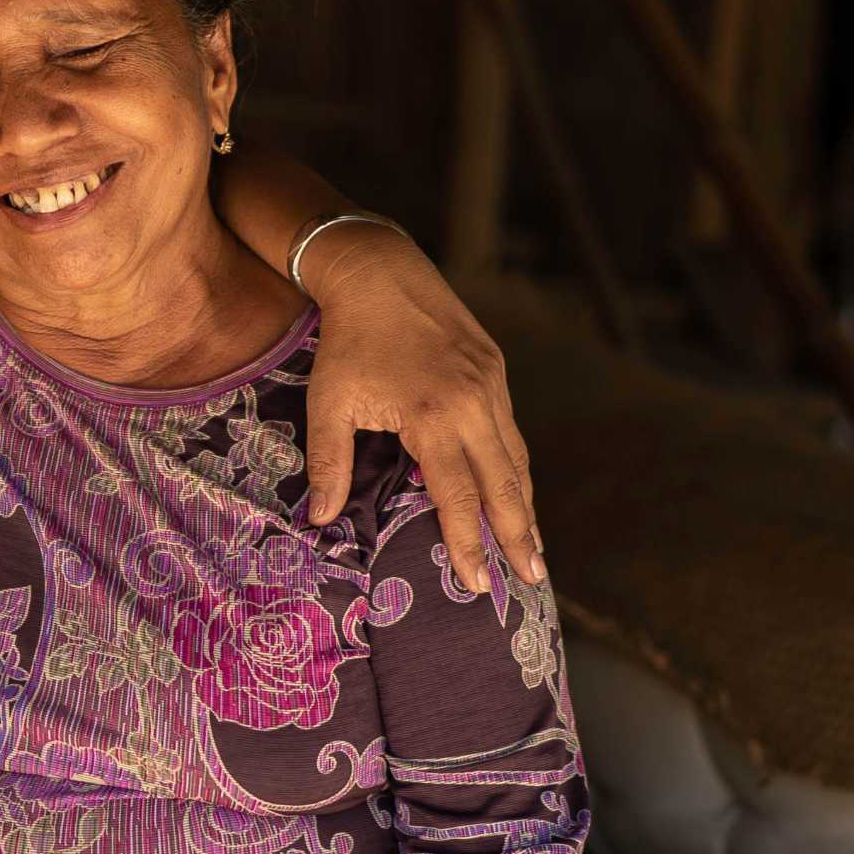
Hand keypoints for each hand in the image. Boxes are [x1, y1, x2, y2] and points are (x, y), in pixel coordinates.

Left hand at [297, 225, 543, 587]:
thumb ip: (328, 464)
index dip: (468, 544)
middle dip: (517, 536)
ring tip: (533, 546)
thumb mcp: (329, 404)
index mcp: (433, 416)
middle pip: (504, 485)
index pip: (458, 496)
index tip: (476, 583)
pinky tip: (515, 491)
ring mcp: (491, 384)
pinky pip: (511, 431)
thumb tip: (320, 520)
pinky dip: (516, 467)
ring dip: (525, 505)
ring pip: (516, 458)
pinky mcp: (495, 369)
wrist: (378, 270)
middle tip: (533, 579)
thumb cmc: (347, 341)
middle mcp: (474, 403)